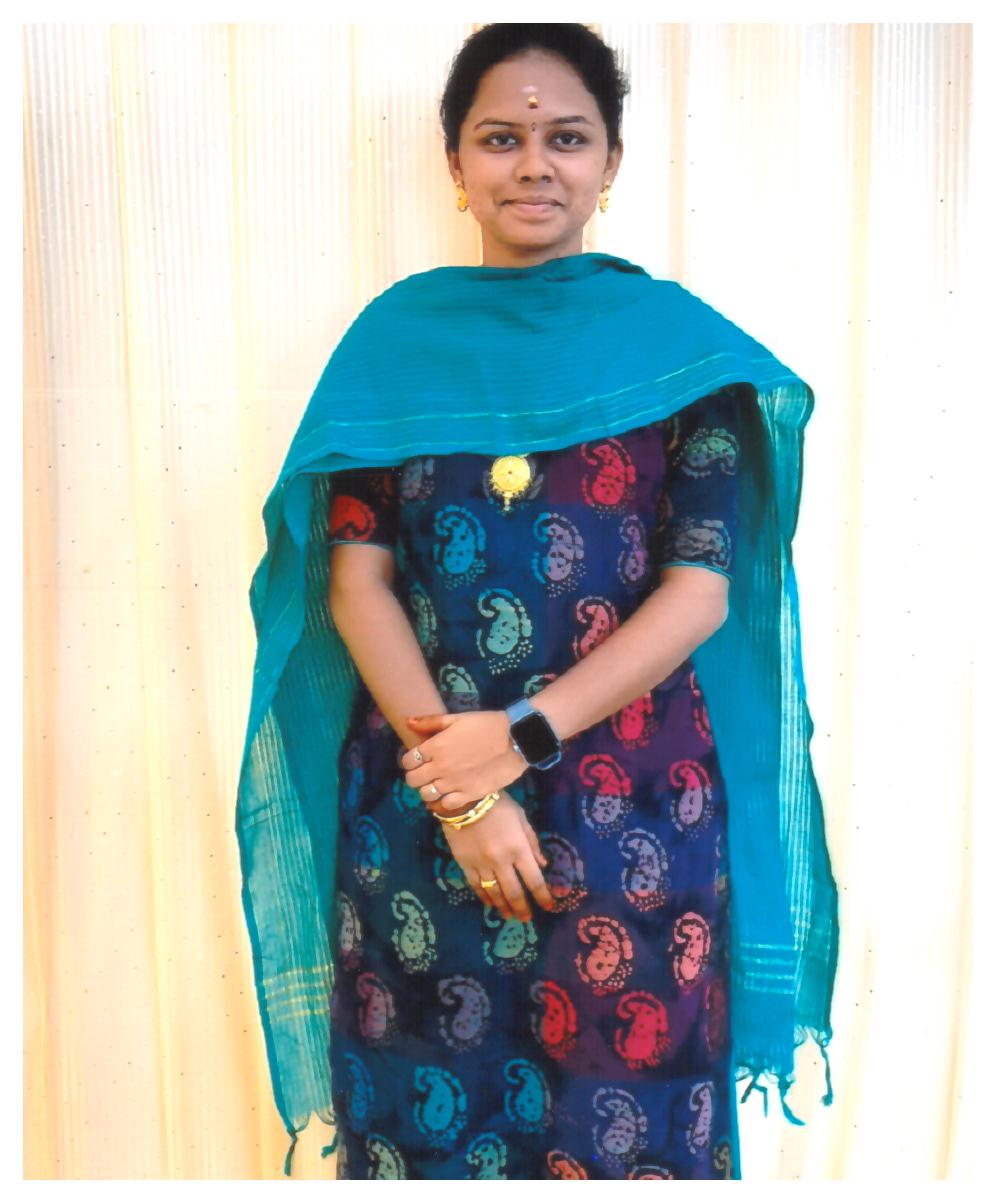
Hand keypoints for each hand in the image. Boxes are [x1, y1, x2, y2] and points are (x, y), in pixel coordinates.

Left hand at [400, 710, 525, 810]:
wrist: (516, 740)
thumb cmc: (486, 725)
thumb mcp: (457, 718)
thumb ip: (430, 722)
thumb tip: (408, 722)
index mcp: (435, 747)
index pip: (407, 760)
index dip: (409, 760)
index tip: (417, 758)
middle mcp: (440, 768)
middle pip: (412, 780)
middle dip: (415, 775)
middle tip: (426, 771)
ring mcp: (453, 784)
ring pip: (426, 795)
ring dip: (428, 789)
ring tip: (437, 783)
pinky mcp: (468, 795)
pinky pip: (446, 806)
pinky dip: (444, 801)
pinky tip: (450, 793)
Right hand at [435, 788, 554, 922]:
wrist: (463, 800)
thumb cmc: (498, 804)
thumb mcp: (521, 818)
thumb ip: (532, 843)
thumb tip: (543, 865)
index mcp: (518, 848)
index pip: (534, 879)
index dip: (543, 895)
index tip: (549, 906)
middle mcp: (502, 861)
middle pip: (514, 892)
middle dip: (522, 908)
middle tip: (527, 920)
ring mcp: (482, 865)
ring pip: (495, 893)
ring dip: (504, 907)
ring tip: (510, 917)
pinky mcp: (465, 865)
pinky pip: (476, 886)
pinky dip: (484, 897)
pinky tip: (490, 904)